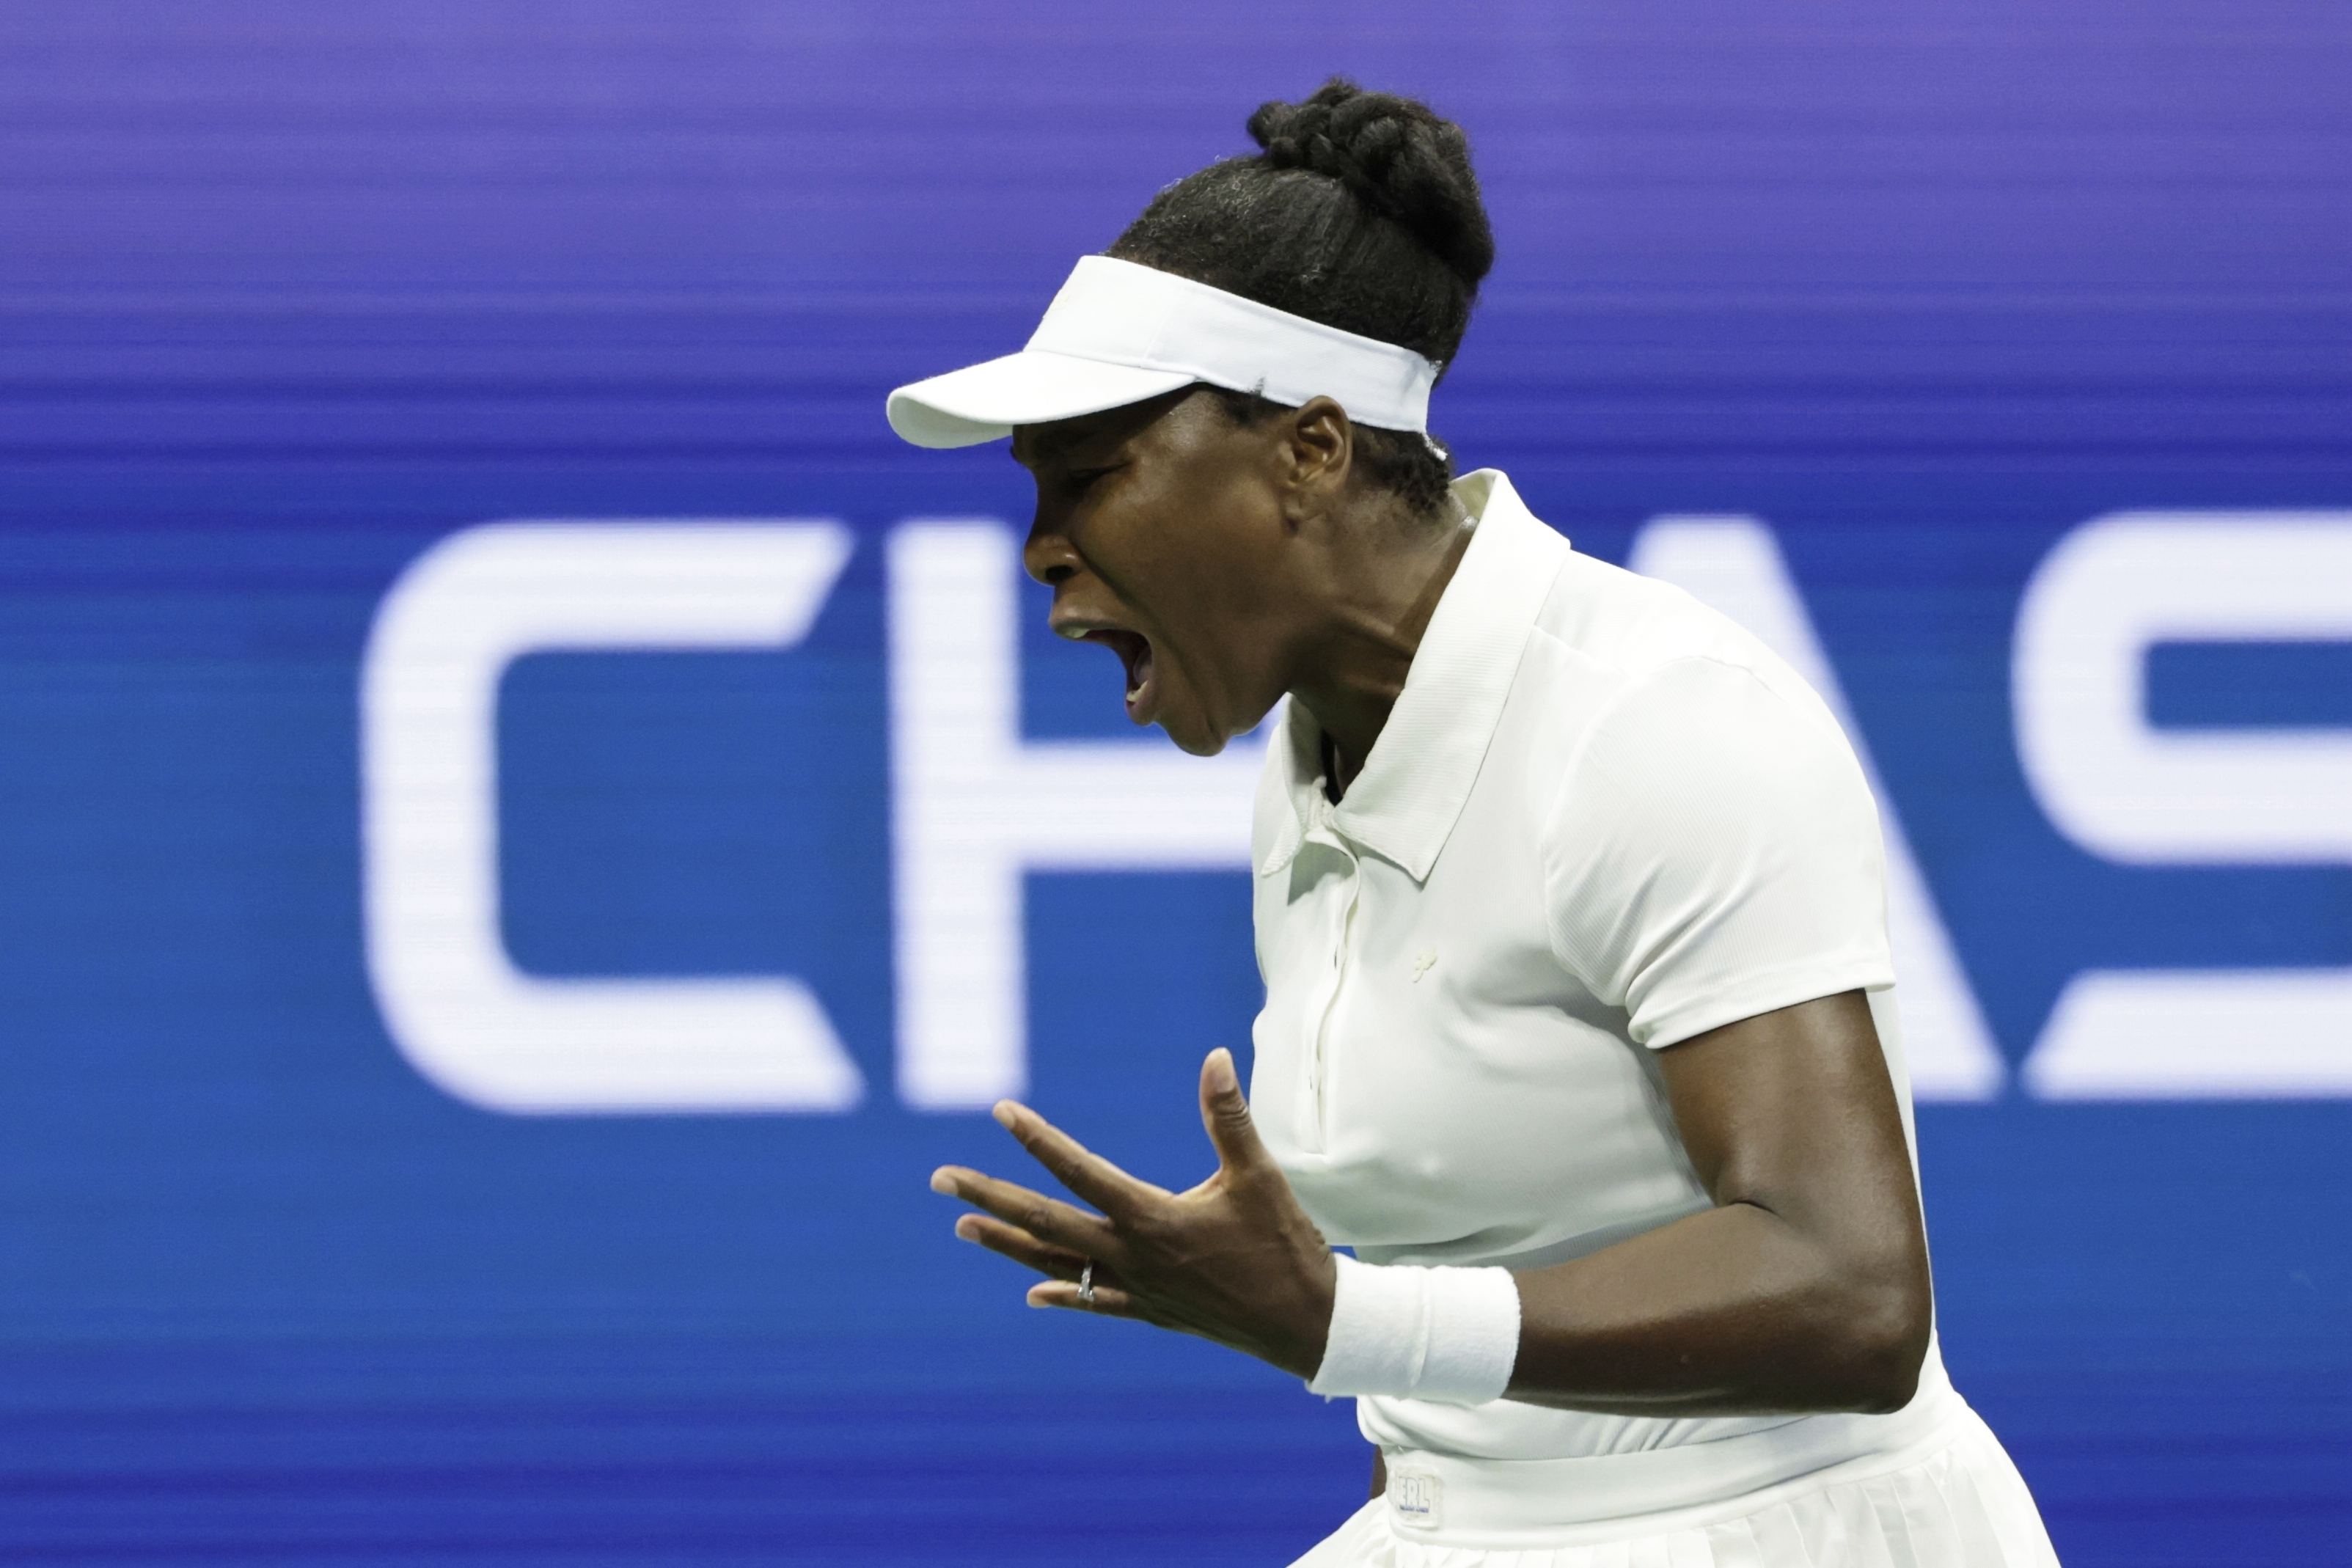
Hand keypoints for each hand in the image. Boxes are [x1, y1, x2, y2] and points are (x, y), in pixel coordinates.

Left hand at [928, 1048, 1339, 1379]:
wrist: (1308, 1325)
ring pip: (1055, 1264)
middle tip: (940, 1180)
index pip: (1078, 1171)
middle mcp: (1132, 1256)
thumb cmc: (1285, 1246)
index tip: (1000, 1111)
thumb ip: (1229, 1116)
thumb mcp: (1259, 1175)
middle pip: (1043, 1223)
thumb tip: (1215, 1057)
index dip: (1037, 1139)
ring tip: (962, 1228)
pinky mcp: (1152, 1312)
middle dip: (988, 1198)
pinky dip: (1060, 1294)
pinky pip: (1093, 1302)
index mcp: (1152, 1218)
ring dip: (1005, 1245)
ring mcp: (1137, 1290)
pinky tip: (1031, 1294)